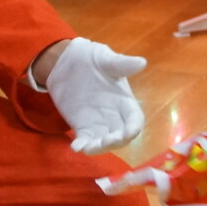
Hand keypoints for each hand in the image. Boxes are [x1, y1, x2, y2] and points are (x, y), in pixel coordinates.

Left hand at [45, 38, 147, 154]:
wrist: (64, 60)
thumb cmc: (90, 57)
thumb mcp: (105, 58)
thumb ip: (121, 64)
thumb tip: (141, 62)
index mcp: (124, 101)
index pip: (134, 119)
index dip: (133, 127)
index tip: (128, 133)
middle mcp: (114, 116)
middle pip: (120, 136)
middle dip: (116, 142)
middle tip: (106, 141)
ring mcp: (97, 122)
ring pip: (103, 142)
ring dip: (99, 148)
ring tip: (89, 147)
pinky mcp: (81, 125)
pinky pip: (85, 139)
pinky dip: (82, 145)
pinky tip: (76, 146)